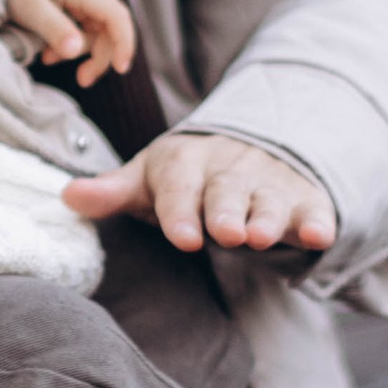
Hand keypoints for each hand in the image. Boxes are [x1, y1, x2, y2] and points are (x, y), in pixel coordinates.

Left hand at [7, 0, 136, 88]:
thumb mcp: (28, 7)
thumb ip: (53, 28)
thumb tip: (75, 51)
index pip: (117, 16)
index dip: (124, 44)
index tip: (121, 69)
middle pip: (110, 27)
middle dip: (97, 56)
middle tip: (82, 80)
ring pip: (98, 28)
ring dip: (79, 48)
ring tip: (47, 58)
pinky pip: (87, 22)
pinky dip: (73, 38)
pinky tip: (50, 48)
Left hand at [65, 129, 334, 256]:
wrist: (246, 149)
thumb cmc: (184, 179)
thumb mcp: (147, 181)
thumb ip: (112, 193)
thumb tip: (67, 196)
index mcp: (184, 162)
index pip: (178, 186)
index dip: (180, 211)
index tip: (182, 238)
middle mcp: (228, 169)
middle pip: (226, 192)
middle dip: (226, 212)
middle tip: (225, 233)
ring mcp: (268, 184)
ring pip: (268, 201)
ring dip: (267, 217)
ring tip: (261, 235)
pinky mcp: (303, 199)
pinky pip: (312, 209)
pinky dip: (317, 221)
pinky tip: (319, 235)